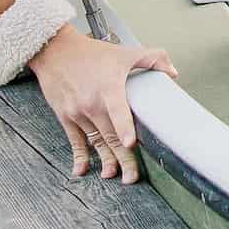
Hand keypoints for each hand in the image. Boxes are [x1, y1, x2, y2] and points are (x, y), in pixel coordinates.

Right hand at [27, 25, 176, 183]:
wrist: (54, 50)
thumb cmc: (89, 52)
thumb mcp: (123, 52)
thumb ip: (152, 59)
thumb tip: (173, 73)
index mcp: (108, 87)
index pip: (117, 109)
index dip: (123, 127)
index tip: (129, 143)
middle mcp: (92, 103)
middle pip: (110, 135)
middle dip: (122, 158)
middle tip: (131, 177)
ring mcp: (77, 112)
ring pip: (95, 141)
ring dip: (105, 160)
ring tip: (113, 175)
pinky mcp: (66, 116)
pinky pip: (74, 140)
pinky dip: (79, 156)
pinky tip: (82, 170)